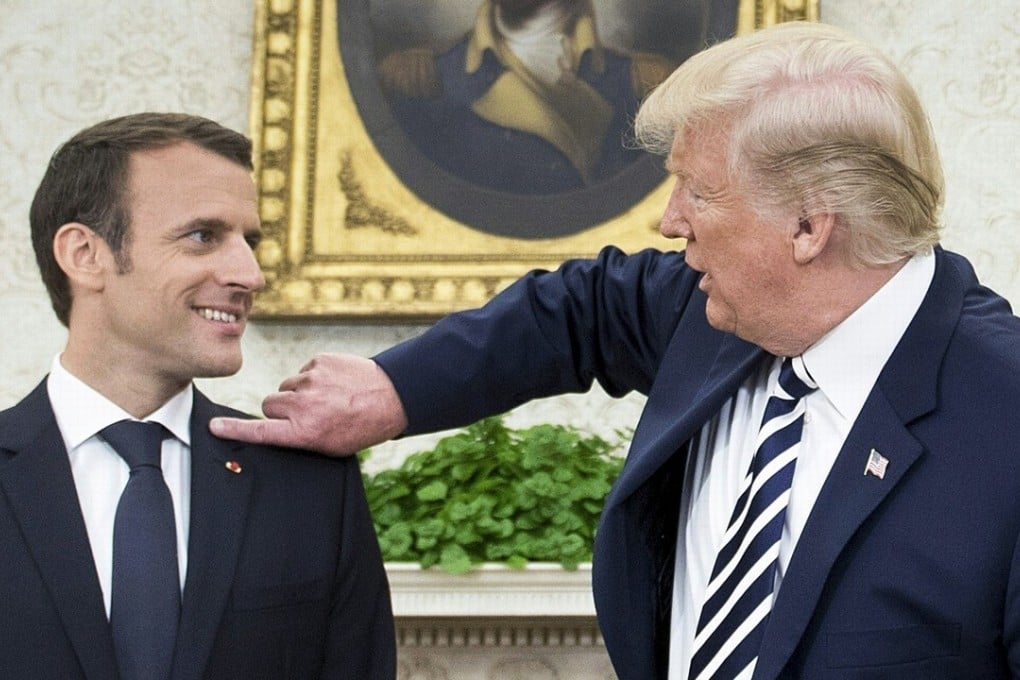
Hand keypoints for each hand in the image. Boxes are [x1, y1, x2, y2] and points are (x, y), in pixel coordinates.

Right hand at [209, 353, 407, 455]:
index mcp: (304, 432)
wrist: (392, 397)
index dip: (234, 430)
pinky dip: (315, 377)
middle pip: (269, 404)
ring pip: (287, 387)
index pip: (260, 431)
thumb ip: (300, 438)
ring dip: (300, 393)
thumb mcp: (330, 445)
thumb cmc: (361, 427)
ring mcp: (310, 380)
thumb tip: (276, 429)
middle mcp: (303, 406)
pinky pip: (304, 370)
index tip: (214, 427)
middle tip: (307, 414)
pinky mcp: (319, 361)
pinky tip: (336, 385)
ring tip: (328, 399)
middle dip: (282, 409)